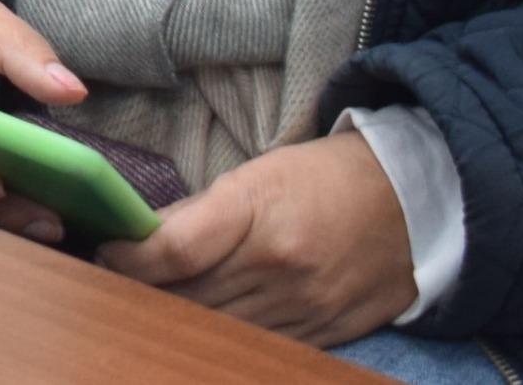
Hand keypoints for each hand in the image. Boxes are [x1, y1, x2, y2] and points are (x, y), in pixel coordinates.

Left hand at [101, 131, 418, 345]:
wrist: (416, 202)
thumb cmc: (326, 178)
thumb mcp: (259, 175)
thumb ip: (200, 212)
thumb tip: (142, 238)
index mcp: (259, 211)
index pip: (175, 250)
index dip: (131, 259)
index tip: (106, 252)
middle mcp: (280, 265)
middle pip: (188, 296)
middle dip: (141, 293)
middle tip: (110, 285)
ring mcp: (303, 306)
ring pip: (217, 327)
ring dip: (174, 320)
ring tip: (144, 307)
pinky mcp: (323, 334)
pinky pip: (257, 347)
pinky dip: (221, 341)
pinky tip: (196, 330)